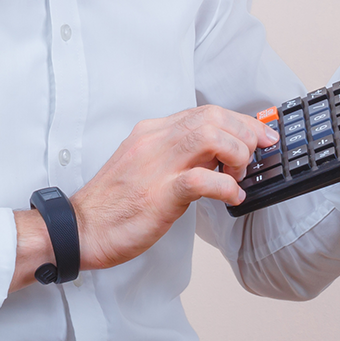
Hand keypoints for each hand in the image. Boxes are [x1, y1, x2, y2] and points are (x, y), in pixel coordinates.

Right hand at [10, 106, 277, 290]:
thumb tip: (216, 156)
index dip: (239, 121)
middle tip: (258, 153)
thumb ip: (176, 156)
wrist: (80, 228)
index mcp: (151, 132)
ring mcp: (156, 165)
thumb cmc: (114, 204)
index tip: (259, 134)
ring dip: (236, 154)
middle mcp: (154, 140)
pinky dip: (226, 186)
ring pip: (211, 136)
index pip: (204, 112)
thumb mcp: (145, 167)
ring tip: (238, 175)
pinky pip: (202, 179)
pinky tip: (232, 197)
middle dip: (245, 132)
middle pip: (212, 117)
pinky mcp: (159, 194)